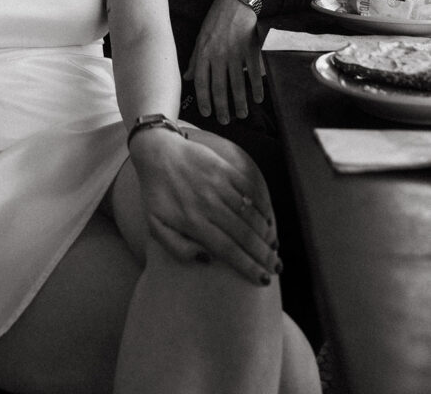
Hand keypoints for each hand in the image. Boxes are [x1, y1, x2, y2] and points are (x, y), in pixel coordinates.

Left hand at [130, 127, 278, 284]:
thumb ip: (178, 248)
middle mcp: (208, 203)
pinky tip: (268, 219)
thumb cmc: (157, 193)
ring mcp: (218, 183)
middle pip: (244, 234)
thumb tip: (207, 260)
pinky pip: (250, 189)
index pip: (227, 249)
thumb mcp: (155, 225)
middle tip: (276, 267)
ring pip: (250, 213)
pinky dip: (263, 205)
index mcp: (192, 221)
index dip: (248, 266)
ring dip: (266, 233)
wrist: (157, 152)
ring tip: (274, 248)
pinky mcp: (224, 168)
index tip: (263, 279)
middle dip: (263, 254)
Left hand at [183, 0, 263, 123]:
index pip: (201, 82)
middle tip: (225, 121)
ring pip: (237, 83)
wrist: (236, 2)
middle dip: (222, 107)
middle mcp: (218, 55)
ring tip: (241, 114)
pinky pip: (253, 72)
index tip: (206, 113)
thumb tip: (187, 77)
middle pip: (219, 87)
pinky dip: (256, 86)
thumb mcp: (200, 37)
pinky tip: (258, 98)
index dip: (203, 100)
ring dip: (239, 101)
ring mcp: (235, 53)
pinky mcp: (250, 49)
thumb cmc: (216, 20)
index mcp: (204, 53)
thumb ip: (195, 59)